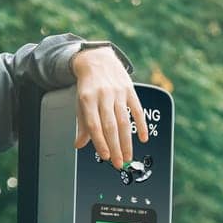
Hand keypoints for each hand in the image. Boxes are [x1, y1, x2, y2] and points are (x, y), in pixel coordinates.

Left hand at [70, 46, 147, 170]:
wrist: (97, 59)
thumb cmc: (88, 85)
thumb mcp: (81, 103)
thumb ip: (82, 124)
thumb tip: (79, 144)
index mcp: (88, 99)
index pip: (94, 125)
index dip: (100, 142)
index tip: (105, 156)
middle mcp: (103, 95)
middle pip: (111, 126)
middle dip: (115, 147)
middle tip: (119, 162)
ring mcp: (118, 92)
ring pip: (124, 121)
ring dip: (127, 141)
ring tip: (128, 155)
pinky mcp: (129, 90)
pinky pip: (137, 109)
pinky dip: (141, 124)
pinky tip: (143, 137)